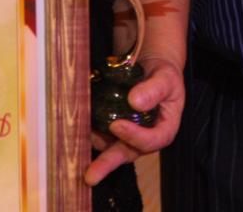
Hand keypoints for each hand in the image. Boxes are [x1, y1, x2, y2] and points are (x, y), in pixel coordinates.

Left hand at [84, 56, 185, 186]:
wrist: (151, 66)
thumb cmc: (163, 74)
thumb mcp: (166, 78)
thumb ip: (154, 90)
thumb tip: (135, 102)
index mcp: (164, 130)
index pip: (151, 141)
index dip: (134, 137)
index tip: (117, 125)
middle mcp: (144, 138)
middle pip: (126, 154)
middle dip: (107, 164)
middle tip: (90, 176)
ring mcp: (126, 135)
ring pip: (108, 146)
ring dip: (93, 143)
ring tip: (76, 134)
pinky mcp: (111, 129)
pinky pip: (99, 134)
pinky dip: (88, 132)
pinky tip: (77, 124)